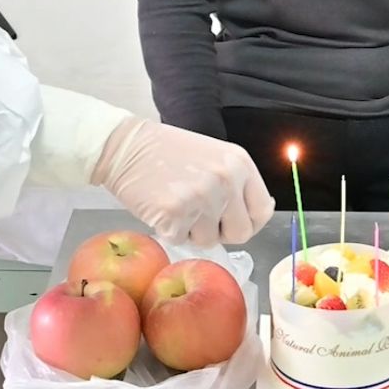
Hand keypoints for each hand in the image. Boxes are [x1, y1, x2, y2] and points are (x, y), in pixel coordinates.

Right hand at [90, 119, 275, 246]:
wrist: (126, 147)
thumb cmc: (167, 152)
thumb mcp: (214, 157)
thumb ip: (237, 184)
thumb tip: (257, 213)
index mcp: (239, 163)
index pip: (262, 210)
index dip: (249, 222)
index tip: (232, 221)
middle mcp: (226, 180)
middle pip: (240, 233)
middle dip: (220, 231)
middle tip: (199, 215)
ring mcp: (201, 198)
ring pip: (209, 241)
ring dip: (191, 231)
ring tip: (176, 204)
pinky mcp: (175, 214)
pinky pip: (181, 240)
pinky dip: (169, 230)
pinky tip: (161, 207)